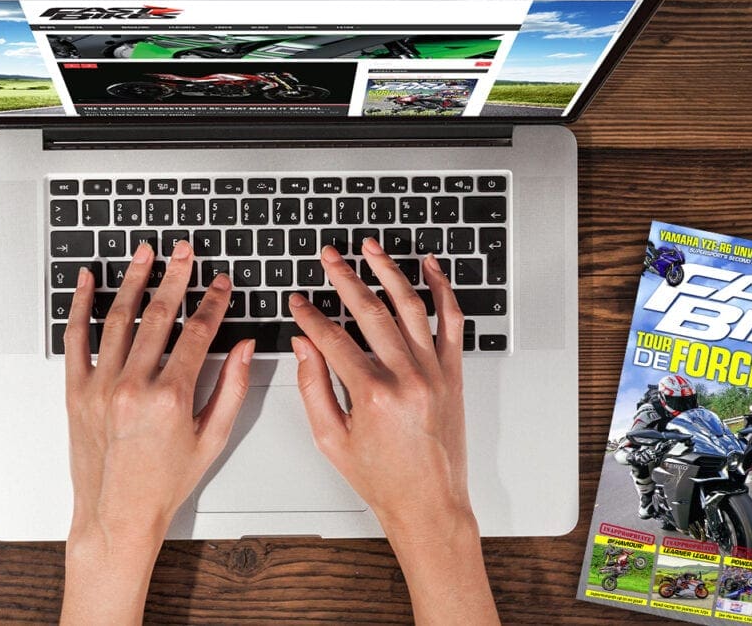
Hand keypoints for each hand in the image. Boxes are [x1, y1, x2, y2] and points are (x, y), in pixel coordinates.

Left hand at [61, 240, 253, 624]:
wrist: (116, 516)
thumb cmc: (164, 484)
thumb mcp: (212, 439)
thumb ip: (232, 388)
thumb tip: (247, 347)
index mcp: (171, 398)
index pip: (199, 333)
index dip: (213, 302)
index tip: (220, 283)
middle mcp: (133, 387)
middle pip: (159, 315)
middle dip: (175, 277)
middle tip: (184, 251)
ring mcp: (100, 386)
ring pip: (118, 318)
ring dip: (133, 280)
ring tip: (144, 253)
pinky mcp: (76, 391)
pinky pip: (76, 338)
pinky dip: (80, 306)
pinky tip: (87, 281)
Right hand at [288, 239, 497, 624]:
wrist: (429, 503)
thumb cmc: (381, 478)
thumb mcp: (331, 438)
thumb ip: (312, 386)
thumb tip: (303, 344)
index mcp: (372, 395)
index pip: (332, 339)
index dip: (310, 316)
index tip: (297, 302)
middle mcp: (407, 377)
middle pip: (370, 311)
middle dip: (344, 278)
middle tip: (329, 256)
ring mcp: (434, 372)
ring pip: (411, 306)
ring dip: (389, 271)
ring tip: (371, 249)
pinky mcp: (453, 372)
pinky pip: (451, 321)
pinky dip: (442, 290)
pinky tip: (430, 267)